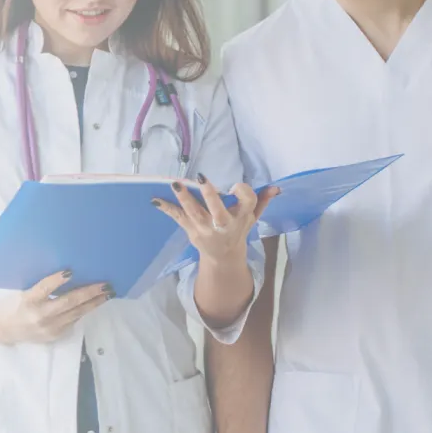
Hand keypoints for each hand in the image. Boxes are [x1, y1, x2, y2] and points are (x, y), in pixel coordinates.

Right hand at [0, 269, 111, 343]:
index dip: (57, 280)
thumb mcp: (24, 292)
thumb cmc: (14, 304)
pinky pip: (72, 321)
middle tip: (106, 285)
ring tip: (106, 294)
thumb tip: (69, 276)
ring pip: (76, 313)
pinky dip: (83, 311)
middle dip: (89, 293)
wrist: (3, 329)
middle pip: (68, 302)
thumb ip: (43, 288)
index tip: (70, 271)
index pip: (44, 288)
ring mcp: (48, 328)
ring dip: (93, 303)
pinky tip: (93, 304)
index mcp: (28, 300)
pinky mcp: (53, 336)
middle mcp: (39, 315)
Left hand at [154, 177, 277, 266]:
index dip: (243, 192)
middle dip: (210, 196)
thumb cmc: (238, 229)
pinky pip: (178, 218)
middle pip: (218, 211)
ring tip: (175, 183)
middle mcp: (223, 224)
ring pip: (194, 213)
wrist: (223, 255)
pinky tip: (155, 200)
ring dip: (184, 198)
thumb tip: (276, 187)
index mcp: (241, 217)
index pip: (247, 202)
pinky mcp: (191, 230)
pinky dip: (167, 209)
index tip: (235, 186)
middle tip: (200, 177)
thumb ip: (262, 200)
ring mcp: (206, 229)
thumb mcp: (252, 216)